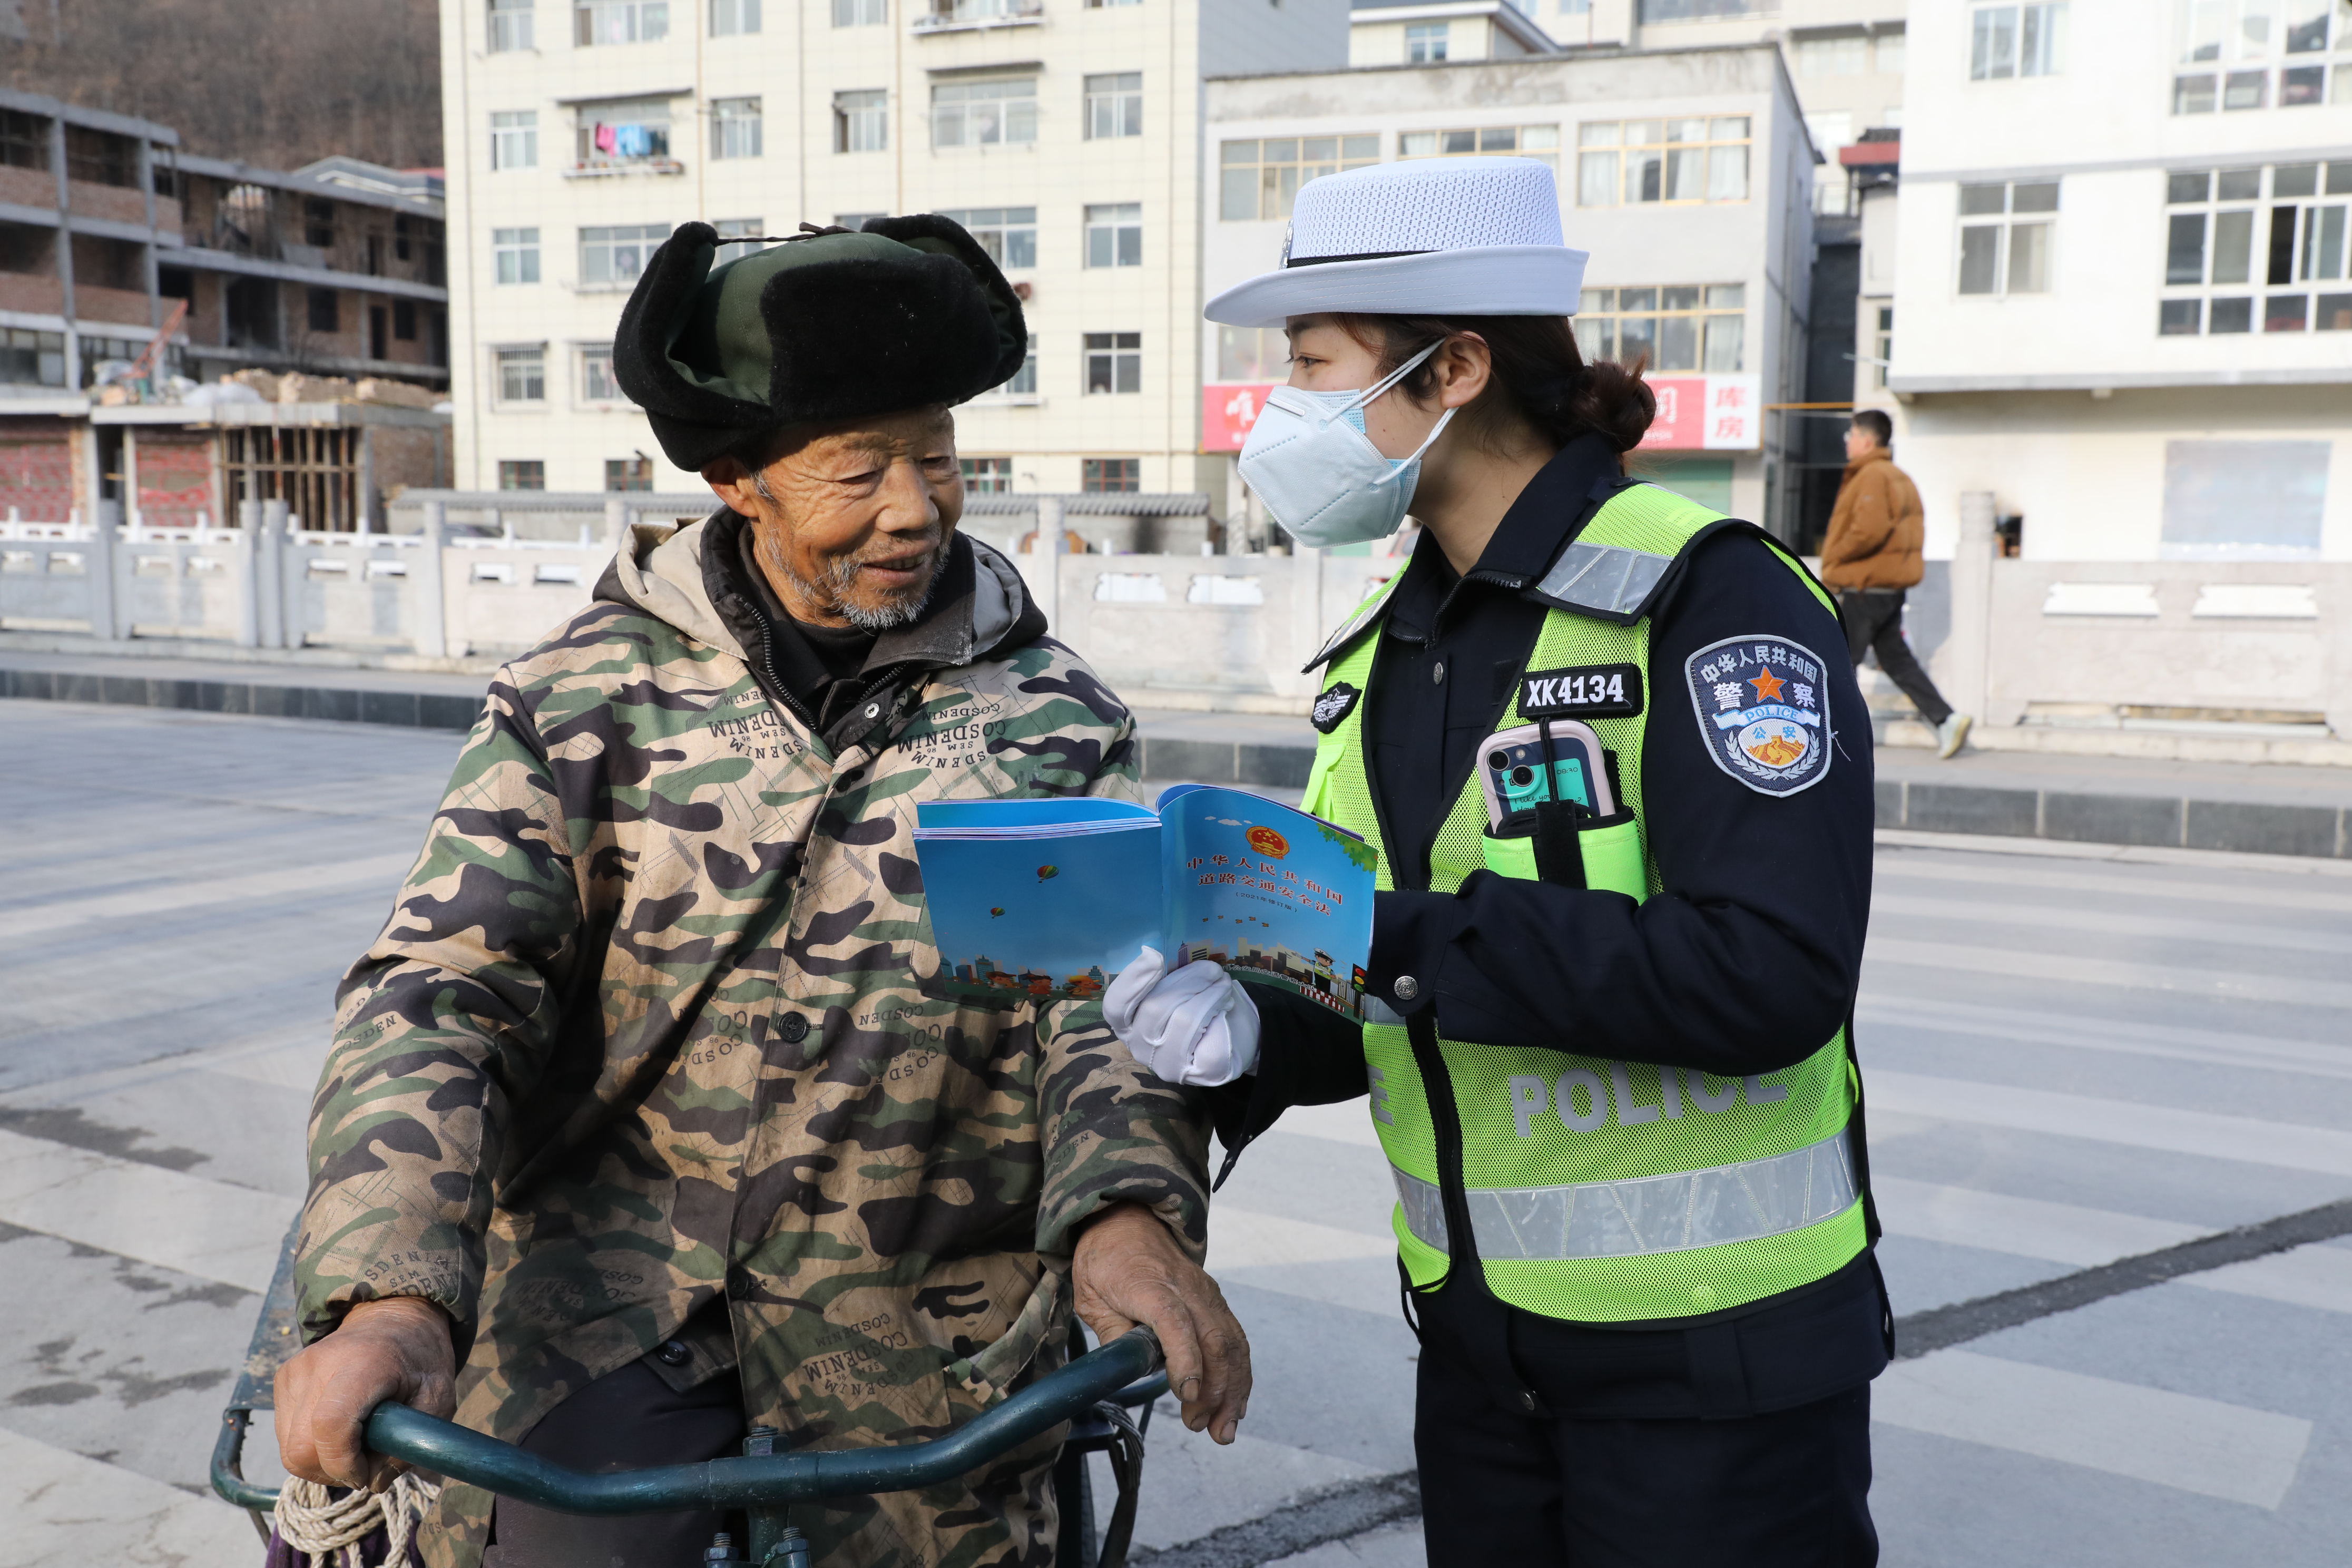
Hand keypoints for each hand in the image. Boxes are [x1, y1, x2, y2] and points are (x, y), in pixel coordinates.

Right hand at [275, 1296, 456, 1491]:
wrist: (392, 1318)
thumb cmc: (419, 1361)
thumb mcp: (437, 1400)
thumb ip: (411, 1445)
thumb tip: (374, 1483)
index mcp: (364, 1363)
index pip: (331, 1424)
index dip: (345, 1463)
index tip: (368, 1473)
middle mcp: (319, 1364)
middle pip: (301, 1447)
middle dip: (332, 1472)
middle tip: (364, 1466)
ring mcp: (295, 1371)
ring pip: (289, 1448)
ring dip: (320, 1463)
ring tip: (354, 1446)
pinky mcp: (283, 1379)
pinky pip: (285, 1434)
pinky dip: (309, 1446)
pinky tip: (338, 1430)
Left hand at [1072, 1202, 1250, 1444]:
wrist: (1129, 1221)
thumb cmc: (1105, 1261)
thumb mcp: (1090, 1296)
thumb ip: (1112, 1333)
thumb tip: (1129, 1371)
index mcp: (1149, 1285)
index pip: (1174, 1322)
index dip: (1185, 1359)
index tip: (1188, 1395)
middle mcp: (1187, 1289)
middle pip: (1213, 1339)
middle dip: (1215, 1389)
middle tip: (1200, 1427)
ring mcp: (1207, 1295)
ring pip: (1232, 1343)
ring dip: (1234, 1390)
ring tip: (1223, 1431)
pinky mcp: (1216, 1302)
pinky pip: (1236, 1340)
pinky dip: (1240, 1375)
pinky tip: (1235, 1406)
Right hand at [1103, 947, 1260, 1087]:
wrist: (1234, 1032)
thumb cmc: (1197, 1002)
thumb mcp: (1177, 983)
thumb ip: (1163, 972)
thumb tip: (1156, 952)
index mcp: (1127, 1022)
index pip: (1115, 1006)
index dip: (1132, 980)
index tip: (1154, 955)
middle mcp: (1140, 1048)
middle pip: (1155, 1007)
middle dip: (1188, 981)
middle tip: (1212, 969)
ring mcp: (1168, 1066)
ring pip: (1185, 1021)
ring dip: (1209, 995)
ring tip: (1223, 984)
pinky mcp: (1199, 1075)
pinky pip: (1211, 1042)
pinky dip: (1222, 1016)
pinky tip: (1226, 1006)